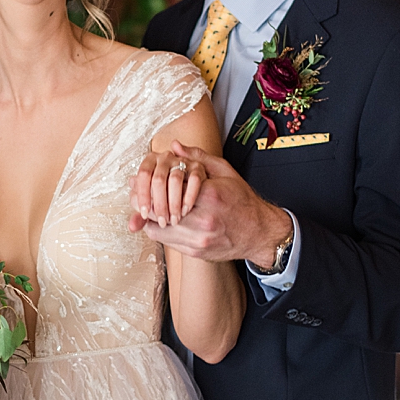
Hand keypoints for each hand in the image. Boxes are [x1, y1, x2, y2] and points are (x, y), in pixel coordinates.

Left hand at [128, 142, 293, 265]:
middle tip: (140, 193)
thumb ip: (197, 158)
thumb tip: (174, 146)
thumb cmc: (242, 201)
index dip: (151, 184)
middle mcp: (203, 220)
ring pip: (157, 230)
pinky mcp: (195, 253)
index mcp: (210, 196)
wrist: (259, 233)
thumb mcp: (224, 172)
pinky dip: (160, 231)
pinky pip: (166, 242)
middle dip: (146, 201)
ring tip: (151, 207)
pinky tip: (164, 220)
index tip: (145, 179)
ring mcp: (199, 239)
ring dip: (150, 218)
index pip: (167, 189)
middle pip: (158, 211)